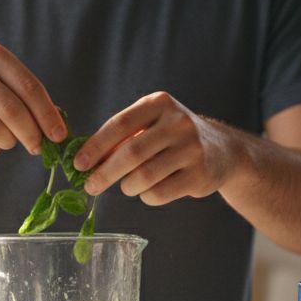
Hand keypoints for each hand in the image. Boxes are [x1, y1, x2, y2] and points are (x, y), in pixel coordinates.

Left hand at [72, 92, 239, 205]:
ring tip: (127, 186)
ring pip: (143, 177)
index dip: (96, 146)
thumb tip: (86, 161)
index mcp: (159, 103)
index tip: (78, 164)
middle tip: (90, 186)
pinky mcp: (199, 175)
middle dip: (104, 173)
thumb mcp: (151, 125)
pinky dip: (146, 196)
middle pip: (130, 154)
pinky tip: (149, 190)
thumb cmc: (172, 138)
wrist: (222, 151)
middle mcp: (178, 122)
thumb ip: (122, 138)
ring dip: (127, 187)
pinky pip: (159, 194)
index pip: (120, 124)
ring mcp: (191, 149)